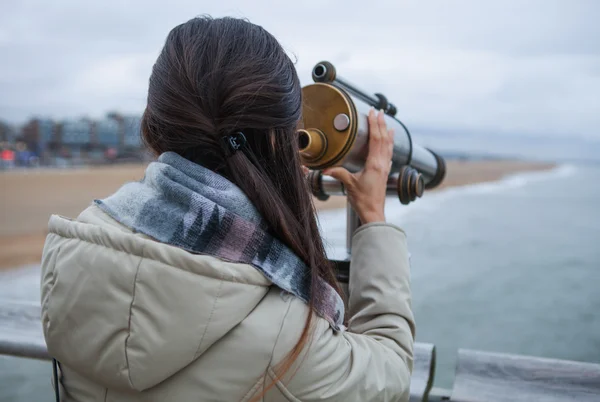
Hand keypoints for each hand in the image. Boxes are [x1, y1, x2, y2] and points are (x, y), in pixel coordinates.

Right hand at [323, 108, 393, 223]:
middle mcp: (383, 164)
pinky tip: (389, 143)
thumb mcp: (349, 185)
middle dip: (382, 124)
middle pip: (384, 139)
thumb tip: (326, 168)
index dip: (375, 125)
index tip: (373, 113)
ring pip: (389, 146)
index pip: (376, 139)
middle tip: (380, 112)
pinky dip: (389, 145)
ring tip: (387, 122)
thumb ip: (339, 173)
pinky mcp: (385, 173)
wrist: (373, 213)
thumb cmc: (363, 200)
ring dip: (387, 133)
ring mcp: (385, 168)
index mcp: (375, 164)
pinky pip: (389, 154)